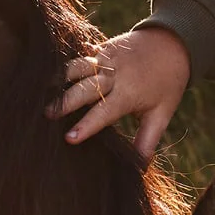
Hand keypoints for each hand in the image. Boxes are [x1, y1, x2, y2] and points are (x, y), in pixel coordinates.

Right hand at [45, 28, 190, 160]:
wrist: (173, 44)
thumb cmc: (167, 83)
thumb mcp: (162, 113)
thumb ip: (147, 140)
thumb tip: (139, 169)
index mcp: (129, 93)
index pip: (105, 111)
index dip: (87, 125)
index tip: (70, 138)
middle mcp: (115, 75)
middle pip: (85, 88)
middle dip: (66, 101)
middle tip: (47, 115)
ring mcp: (106, 59)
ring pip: (78, 67)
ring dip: (60, 79)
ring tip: (41, 92)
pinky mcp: (100, 49)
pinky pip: (79, 56)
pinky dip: (63, 65)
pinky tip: (47, 74)